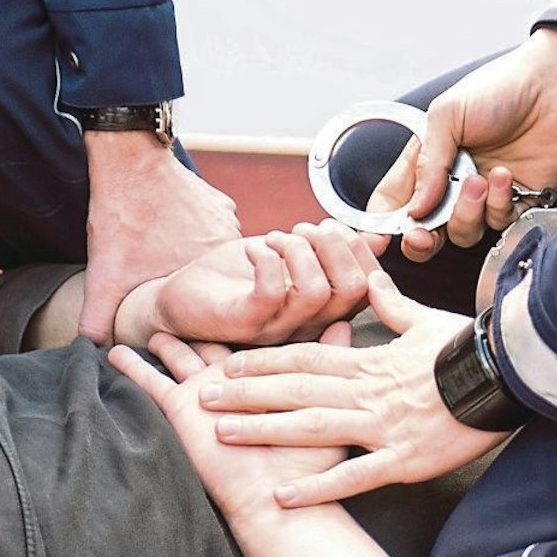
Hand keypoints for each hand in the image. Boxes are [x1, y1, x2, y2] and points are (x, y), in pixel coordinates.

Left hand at [80, 132, 242, 343]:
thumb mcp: (105, 274)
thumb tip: (89, 350)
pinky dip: (193, 233)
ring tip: (162, 254)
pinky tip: (168, 229)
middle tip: (159, 276)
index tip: (165, 305)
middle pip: (210, 282)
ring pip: (212, 257)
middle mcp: (230, 248)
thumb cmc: (122, 215)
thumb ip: (97, 318)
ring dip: (191, 260)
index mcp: (211, 273)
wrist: (128, 158)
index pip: (208, 307)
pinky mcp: (220, 203)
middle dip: (188, 286)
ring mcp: (229, 222)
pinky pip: (212, 230)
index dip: (186, 311)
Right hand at [109, 329, 353, 522]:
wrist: (275, 496)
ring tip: (151, 329)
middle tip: (185, 308)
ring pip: (180, 358)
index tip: (235, 304)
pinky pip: (149, 381)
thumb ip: (329, 359)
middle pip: (212, 349)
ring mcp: (204, 396)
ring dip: (166, 344)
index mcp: (266, 382)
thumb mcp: (325, 401)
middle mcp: (234, 386)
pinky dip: (130, 366)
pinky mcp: (178, 408)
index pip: (254, 346)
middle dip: (200, 332)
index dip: (246, 322)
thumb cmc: (307, 460)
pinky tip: (111, 352)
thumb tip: (345, 319)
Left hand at [115, 220, 379, 346]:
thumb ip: (331, 250)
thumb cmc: (236, 280)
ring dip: (298, 250)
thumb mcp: (290, 257)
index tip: (328, 227)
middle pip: (352, 289)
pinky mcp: (244, 325)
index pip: (367, 285)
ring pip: (316, 292)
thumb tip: (378, 236)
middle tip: (302, 229)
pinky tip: (252, 249)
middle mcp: (307, 326)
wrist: (178, 302)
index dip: (357, 248)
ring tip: (273, 238)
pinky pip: (271, 294)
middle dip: (334, 245)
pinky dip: (266, 259)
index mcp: (322, 310)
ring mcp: (277, 329)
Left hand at [201, 272, 508, 505]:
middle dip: (244, 393)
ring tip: (221, 435)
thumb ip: (393, 304)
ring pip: (311, 426)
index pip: (304, 357)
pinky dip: (316, 487)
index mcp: (369, 361)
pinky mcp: (403, 460)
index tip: (227, 363)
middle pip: (293, 388)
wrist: (508, 375)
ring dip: (264, 430)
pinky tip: (282, 496)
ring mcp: (381, 426)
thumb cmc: (470, 349)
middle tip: (199, 396)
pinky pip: (353, 477)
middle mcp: (365, 392)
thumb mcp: (427, 321)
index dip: (262, 361)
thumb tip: (371, 278)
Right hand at [385, 29, 556, 260]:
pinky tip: (506, 175)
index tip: (382, 238)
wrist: (555, 85)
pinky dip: (499, 204)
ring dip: (467, 212)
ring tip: (479, 179)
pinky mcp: (519, 203)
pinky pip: (500, 225)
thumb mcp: (447, 116)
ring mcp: (485, 197)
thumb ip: (427, 166)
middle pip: (427, 232)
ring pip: (464, 233)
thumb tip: (415, 211)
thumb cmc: (498, 89)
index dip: (385, 226)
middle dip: (421, 241)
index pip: (395, 204)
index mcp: (428, 162)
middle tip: (423, 236)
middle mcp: (452, 184)